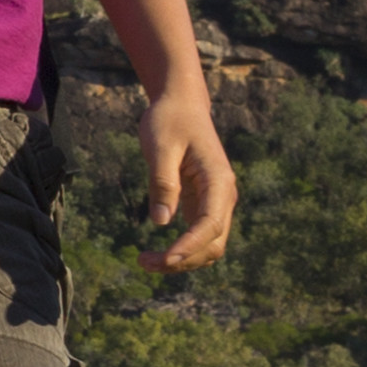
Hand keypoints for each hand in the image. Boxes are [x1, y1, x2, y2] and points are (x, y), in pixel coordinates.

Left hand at [144, 69, 239, 271]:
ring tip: (145, 261)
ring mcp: (216, 202)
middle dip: (183, 259)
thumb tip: (161, 222)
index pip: (210, 224)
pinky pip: (198, 237)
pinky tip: (157, 254)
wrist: (181, 104)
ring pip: (208, 245)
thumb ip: (162, 183)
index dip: (189, 246)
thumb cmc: (169, 120)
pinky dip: (182, 250)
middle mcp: (223, 196)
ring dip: (182, 259)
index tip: (165, 258)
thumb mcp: (160, 146)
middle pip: (213, 243)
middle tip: (143, 262)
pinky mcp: (203, 205)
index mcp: (218, 180)